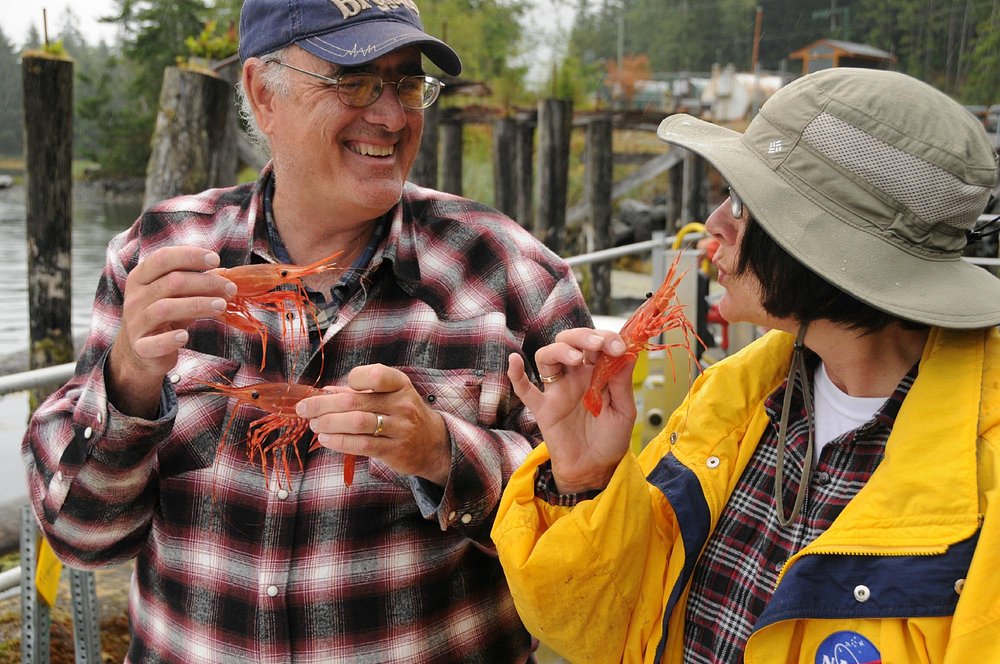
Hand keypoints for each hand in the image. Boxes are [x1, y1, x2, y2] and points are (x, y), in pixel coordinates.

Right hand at [108, 246, 235, 416]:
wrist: (142, 353)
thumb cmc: (164, 319)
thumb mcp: (177, 297)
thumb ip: (195, 287)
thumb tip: (227, 279)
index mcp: (141, 278)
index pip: (162, 258)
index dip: (190, 255)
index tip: (215, 259)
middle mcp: (135, 298)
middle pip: (170, 282)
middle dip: (205, 282)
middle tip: (231, 288)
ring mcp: (135, 323)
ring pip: (164, 308)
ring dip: (197, 305)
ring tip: (222, 306)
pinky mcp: (140, 348)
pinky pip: (154, 343)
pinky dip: (170, 339)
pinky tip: (185, 336)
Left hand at [296, 364, 450, 485]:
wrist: (433, 443)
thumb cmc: (403, 414)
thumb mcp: (389, 396)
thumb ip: (359, 393)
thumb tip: (324, 392)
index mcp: (400, 384)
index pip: (374, 375)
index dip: (352, 380)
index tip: (334, 388)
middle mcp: (402, 404)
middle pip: (356, 401)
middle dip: (324, 405)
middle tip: (303, 408)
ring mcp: (400, 428)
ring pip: (357, 423)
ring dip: (329, 423)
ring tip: (313, 424)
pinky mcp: (395, 450)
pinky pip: (362, 445)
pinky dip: (339, 441)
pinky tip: (326, 439)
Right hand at [507, 328, 636, 493]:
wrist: (595, 469)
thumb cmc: (610, 438)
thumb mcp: (624, 411)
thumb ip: (622, 383)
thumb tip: (628, 354)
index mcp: (597, 372)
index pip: (597, 343)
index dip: (607, 338)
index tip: (619, 347)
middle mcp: (575, 375)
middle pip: (569, 342)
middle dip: (582, 336)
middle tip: (598, 344)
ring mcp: (557, 390)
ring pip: (547, 356)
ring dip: (559, 350)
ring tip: (576, 358)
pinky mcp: (543, 409)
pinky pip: (525, 390)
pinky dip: (516, 375)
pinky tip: (515, 361)